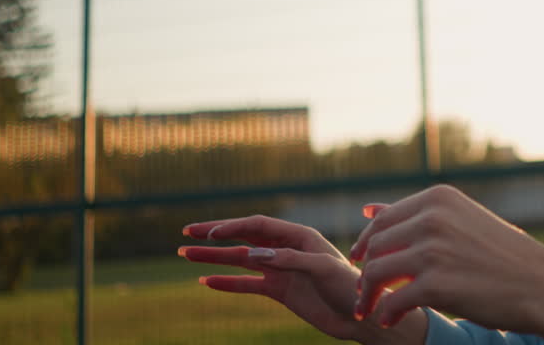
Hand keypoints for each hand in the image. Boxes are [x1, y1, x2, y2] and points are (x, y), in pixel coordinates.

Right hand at [180, 214, 399, 341]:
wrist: (359, 317)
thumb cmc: (348, 287)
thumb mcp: (323, 269)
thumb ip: (291, 260)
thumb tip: (255, 253)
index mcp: (300, 236)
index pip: (259, 225)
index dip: (233, 226)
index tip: (209, 234)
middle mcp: (287, 249)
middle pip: (244, 237)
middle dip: (214, 235)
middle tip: (185, 233)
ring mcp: (281, 270)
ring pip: (240, 260)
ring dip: (213, 258)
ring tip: (184, 254)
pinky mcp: (280, 291)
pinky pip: (247, 284)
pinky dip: (227, 282)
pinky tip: (206, 281)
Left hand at [349, 184, 543, 331]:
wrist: (543, 285)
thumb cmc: (503, 256)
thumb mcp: (460, 222)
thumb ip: (416, 216)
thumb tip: (368, 209)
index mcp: (438, 198)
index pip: (382, 221)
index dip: (365, 245)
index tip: (361, 263)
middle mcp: (433, 218)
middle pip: (375, 246)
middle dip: (364, 272)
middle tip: (363, 294)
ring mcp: (434, 251)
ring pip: (375, 273)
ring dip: (367, 295)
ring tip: (369, 309)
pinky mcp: (436, 285)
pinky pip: (392, 302)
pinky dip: (385, 314)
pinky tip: (389, 321)